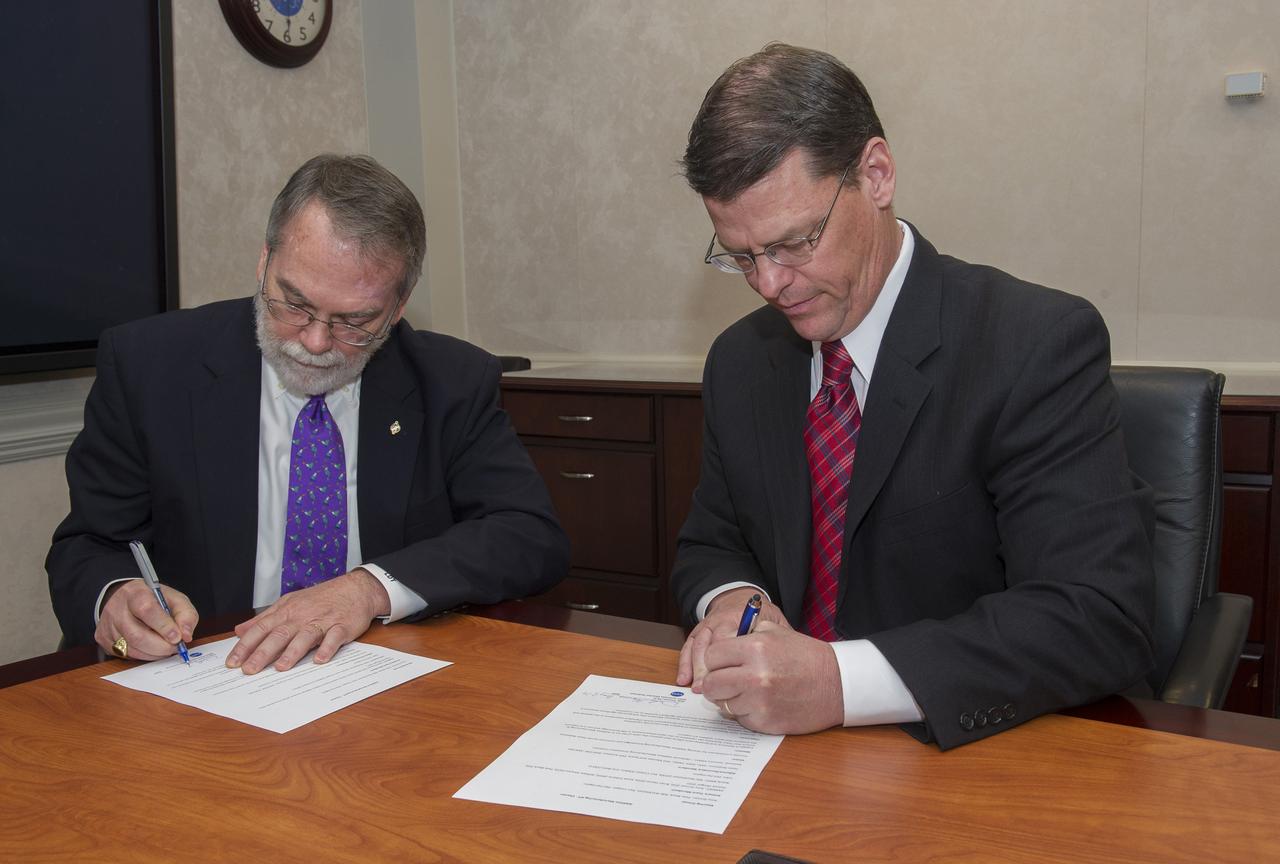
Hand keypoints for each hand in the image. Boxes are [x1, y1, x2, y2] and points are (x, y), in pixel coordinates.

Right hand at [96, 579, 197, 661]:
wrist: (126, 598)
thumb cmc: (153, 599)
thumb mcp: (174, 599)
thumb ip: (185, 614)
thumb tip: (186, 635)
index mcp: (135, 593)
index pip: (147, 610)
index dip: (164, 627)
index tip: (178, 637)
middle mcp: (117, 609)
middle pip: (137, 635)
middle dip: (161, 646)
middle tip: (175, 647)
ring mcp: (108, 625)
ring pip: (131, 649)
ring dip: (154, 653)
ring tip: (166, 648)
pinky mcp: (103, 639)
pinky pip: (126, 655)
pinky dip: (144, 656)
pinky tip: (152, 649)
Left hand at [227, 569, 389, 673]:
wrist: (356, 588)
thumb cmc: (320, 598)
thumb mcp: (289, 603)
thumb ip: (264, 618)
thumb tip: (239, 630)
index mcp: (287, 611)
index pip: (261, 628)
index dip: (246, 645)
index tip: (232, 662)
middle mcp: (302, 616)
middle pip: (279, 634)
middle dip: (262, 653)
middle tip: (249, 670)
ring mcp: (322, 620)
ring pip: (305, 636)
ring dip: (292, 652)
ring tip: (281, 667)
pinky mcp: (342, 626)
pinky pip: (334, 637)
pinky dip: (327, 648)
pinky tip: (320, 660)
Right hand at [676, 587, 789, 689]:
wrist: (740, 597)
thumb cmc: (761, 614)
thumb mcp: (774, 621)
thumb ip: (777, 639)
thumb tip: (785, 665)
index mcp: (741, 616)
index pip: (729, 637)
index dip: (727, 659)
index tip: (731, 677)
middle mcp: (720, 619)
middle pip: (710, 644)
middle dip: (707, 668)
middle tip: (709, 690)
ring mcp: (707, 625)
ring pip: (697, 646)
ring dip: (696, 669)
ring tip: (697, 689)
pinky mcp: (698, 632)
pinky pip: (688, 646)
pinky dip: (684, 663)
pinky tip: (684, 679)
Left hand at [699, 620, 844, 734]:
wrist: (836, 684)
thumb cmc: (805, 656)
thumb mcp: (775, 632)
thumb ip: (743, 635)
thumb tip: (716, 646)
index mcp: (755, 648)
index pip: (711, 657)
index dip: (716, 660)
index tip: (723, 663)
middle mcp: (754, 675)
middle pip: (710, 684)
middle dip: (716, 682)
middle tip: (727, 680)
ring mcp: (759, 702)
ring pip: (723, 705)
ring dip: (731, 699)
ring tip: (751, 691)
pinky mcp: (765, 722)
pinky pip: (740, 719)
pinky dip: (746, 713)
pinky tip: (762, 703)